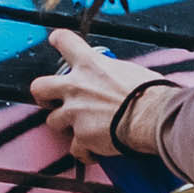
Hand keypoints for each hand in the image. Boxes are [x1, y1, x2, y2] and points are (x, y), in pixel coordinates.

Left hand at [31, 28, 172, 166]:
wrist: (153, 117)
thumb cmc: (150, 93)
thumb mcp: (131, 71)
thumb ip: (115, 74)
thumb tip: (120, 81)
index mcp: (91, 64)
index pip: (65, 42)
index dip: (59, 40)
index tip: (56, 41)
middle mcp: (77, 87)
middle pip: (40, 87)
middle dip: (43, 95)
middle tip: (50, 99)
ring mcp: (75, 113)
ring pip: (53, 121)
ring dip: (66, 126)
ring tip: (82, 128)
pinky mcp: (81, 137)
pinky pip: (75, 149)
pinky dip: (84, 151)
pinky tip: (93, 151)